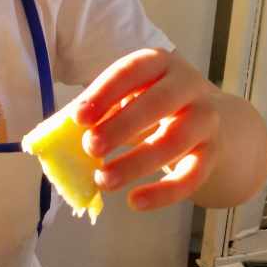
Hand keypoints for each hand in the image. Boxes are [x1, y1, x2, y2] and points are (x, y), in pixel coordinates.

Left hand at [76, 49, 222, 210]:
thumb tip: (53, 141)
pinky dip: (164, 193)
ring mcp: (206, 119)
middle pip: (159, 102)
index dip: (105, 92)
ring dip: (136, 163)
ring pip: (175, 141)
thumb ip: (99, 113)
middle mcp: (188, 86)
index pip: (133, 70)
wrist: (212, 121)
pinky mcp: (212, 154)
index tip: (78, 118)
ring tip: (103, 181)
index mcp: (160, 64)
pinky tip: (135, 202)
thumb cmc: (154, 107)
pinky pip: (192, 175)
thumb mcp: (130, 98)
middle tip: (90, 147)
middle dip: (122, 125)